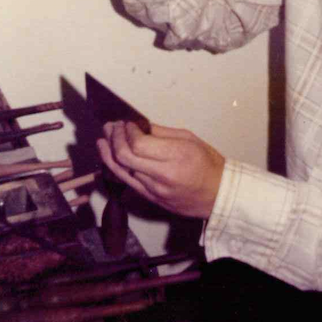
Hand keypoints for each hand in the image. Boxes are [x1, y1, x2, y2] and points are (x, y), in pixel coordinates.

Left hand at [96, 121, 224, 218]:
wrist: (218, 194)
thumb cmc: (208, 164)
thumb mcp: (189, 139)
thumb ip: (161, 132)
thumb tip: (139, 125)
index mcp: (175, 156)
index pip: (138, 144)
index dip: (127, 131)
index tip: (127, 122)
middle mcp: (162, 175)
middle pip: (125, 157)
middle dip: (114, 139)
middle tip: (112, 127)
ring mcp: (155, 190)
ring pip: (122, 171)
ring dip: (110, 153)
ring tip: (103, 139)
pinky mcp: (151, 199)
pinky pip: (127, 182)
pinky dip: (116, 168)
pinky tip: (110, 157)